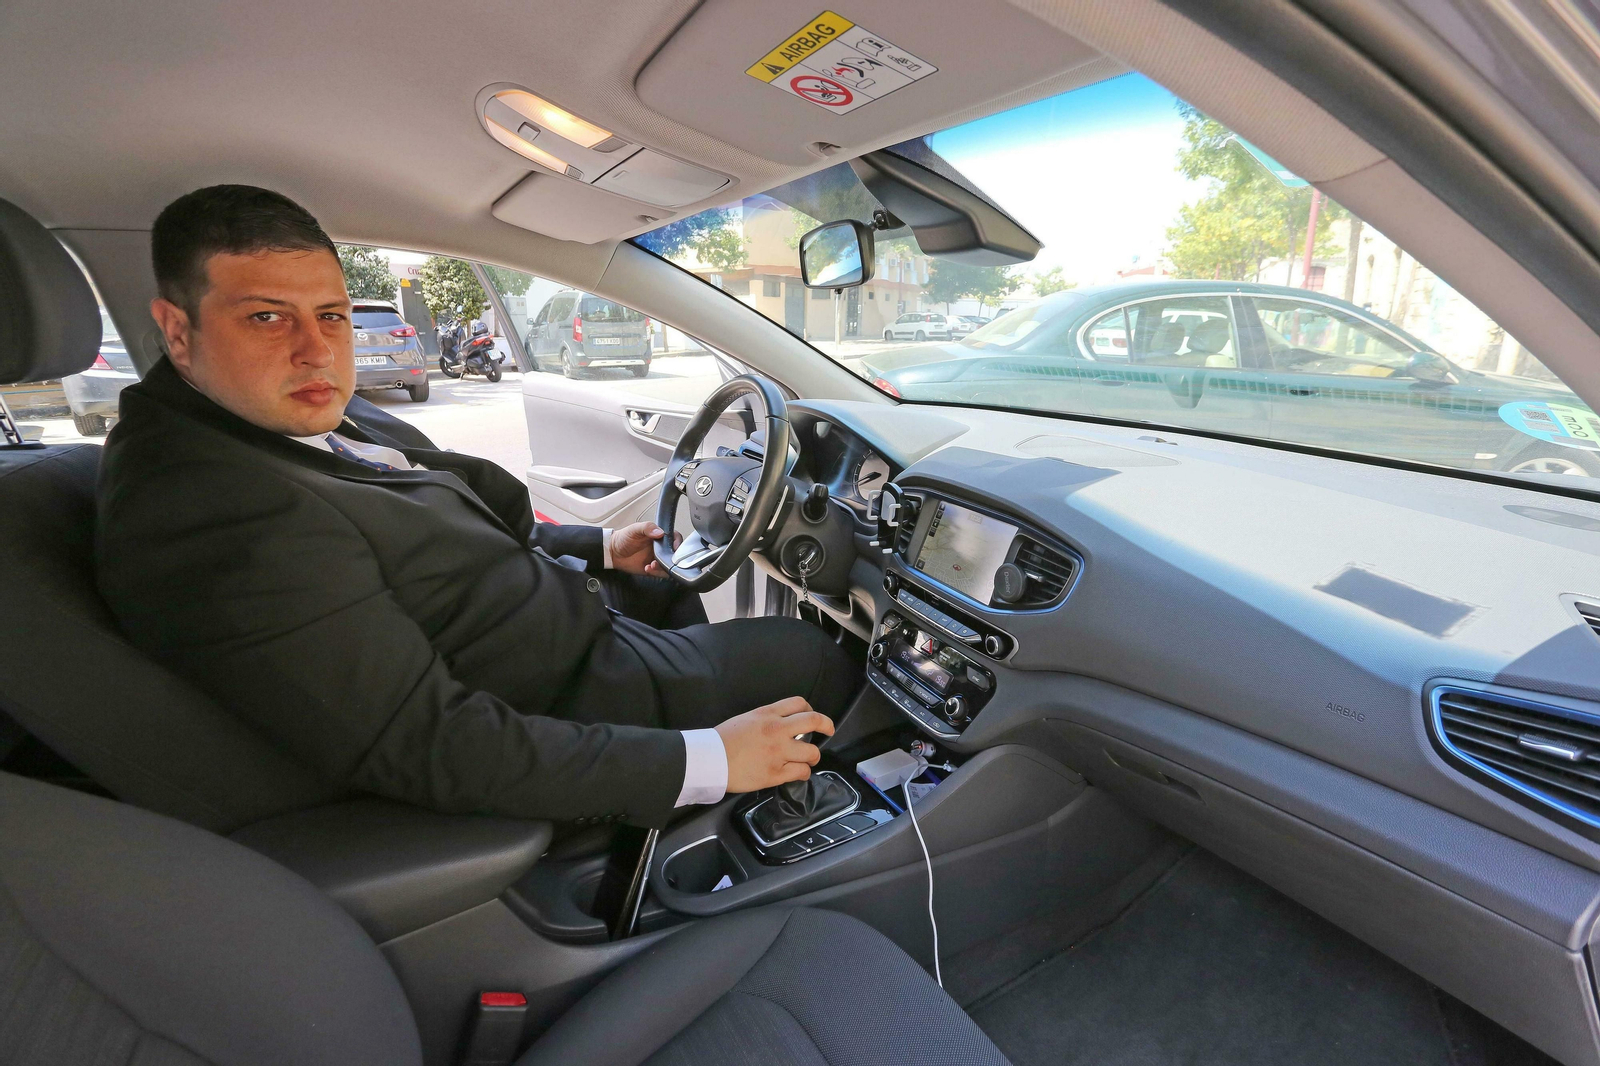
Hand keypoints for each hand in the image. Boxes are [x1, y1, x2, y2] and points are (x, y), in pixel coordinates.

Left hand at [609, 521, 680, 576]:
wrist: (613, 553)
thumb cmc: (623, 538)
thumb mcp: (634, 529)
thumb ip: (647, 528)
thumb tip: (660, 532)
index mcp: (659, 536)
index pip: (675, 538)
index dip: (678, 543)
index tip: (675, 547)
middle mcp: (660, 548)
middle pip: (675, 553)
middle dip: (672, 559)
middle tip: (663, 560)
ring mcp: (657, 559)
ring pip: (669, 565)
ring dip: (663, 567)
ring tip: (652, 565)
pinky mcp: (653, 569)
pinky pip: (660, 573)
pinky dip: (656, 572)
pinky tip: (647, 568)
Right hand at [715, 697, 835, 793]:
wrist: (710, 760)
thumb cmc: (722, 739)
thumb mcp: (746, 719)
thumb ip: (766, 720)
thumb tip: (781, 725)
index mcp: (767, 714)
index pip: (799, 703)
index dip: (810, 709)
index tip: (812, 716)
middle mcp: (777, 730)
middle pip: (814, 721)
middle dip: (826, 725)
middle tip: (828, 730)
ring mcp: (778, 752)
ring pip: (812, 752)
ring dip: (813, 756)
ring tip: (809, 759)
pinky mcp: (776, 773)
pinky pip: (800, 772)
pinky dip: (803, 772)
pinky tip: (799, 772)